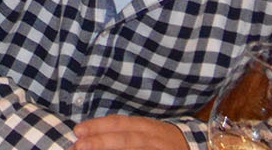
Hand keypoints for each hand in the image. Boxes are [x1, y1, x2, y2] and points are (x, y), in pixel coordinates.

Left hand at [73, 114, 188, 149]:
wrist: (193, 147)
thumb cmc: (161, 141)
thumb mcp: (143, 132)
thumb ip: (122, 133)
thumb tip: (88, 137)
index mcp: (145, 127)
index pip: (119, 124)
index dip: (98, 126)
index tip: (77, 131)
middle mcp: (153, 138)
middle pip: (126, 139)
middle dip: (101, 142)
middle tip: (79, 146)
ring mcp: (159, 149)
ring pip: (134, 147)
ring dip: (111, 148)